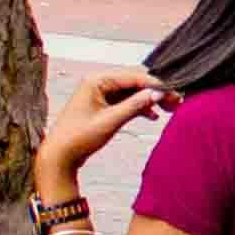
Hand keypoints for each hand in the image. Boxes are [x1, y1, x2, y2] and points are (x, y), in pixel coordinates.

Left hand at [41, 63, 164, 181]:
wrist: (59, 157)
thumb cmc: (78, 138)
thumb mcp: (110, 121)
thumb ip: (135, 105)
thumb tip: (157, 93)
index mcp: (97, 81)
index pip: (134, 77)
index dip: (156, 85)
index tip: (174, 93)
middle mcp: (98, 83)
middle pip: (134, 83)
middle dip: (154, 92)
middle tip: (175, 102)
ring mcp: (99, 94)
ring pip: (131, 93)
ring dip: (148, 100)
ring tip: (168, 109)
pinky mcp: (101, 106)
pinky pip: (124, 102)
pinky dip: (138, 107)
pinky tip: (152, 116)